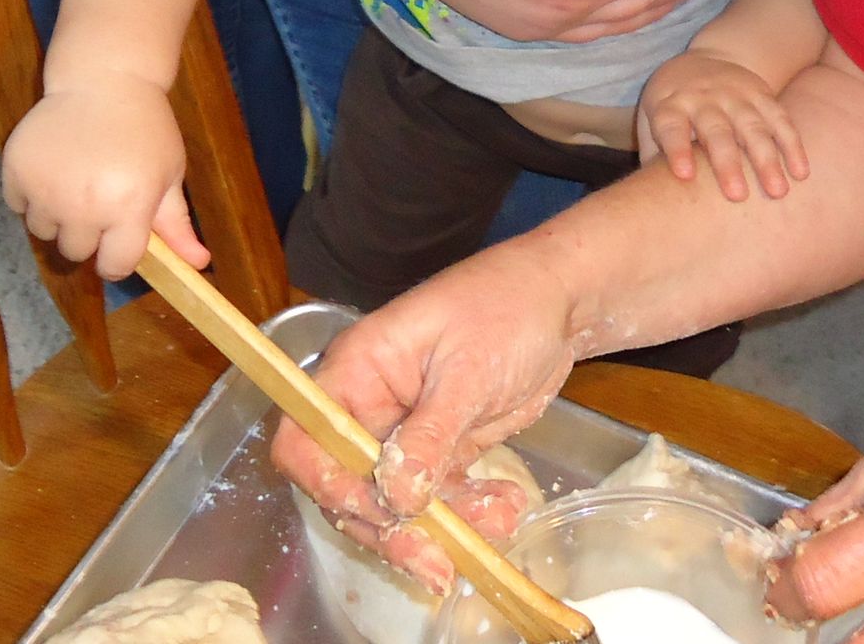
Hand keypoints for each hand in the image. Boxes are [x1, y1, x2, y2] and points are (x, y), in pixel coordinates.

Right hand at [0, 72, 206, 277]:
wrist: (104, 79)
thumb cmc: (145, 129)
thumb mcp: (169, 174)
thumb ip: (177, 225)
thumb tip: (199, 264)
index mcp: (128, 208)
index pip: (115, 266)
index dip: (119, 257)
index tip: (119, 238)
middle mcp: (84, 205)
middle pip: (75, 252)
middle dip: (88, 233)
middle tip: (97, 196)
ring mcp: (46, 189)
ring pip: (43, 231)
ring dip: (57, 214)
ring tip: (74, 178)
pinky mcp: (16, 170)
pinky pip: (18, 205)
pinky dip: (31, 194)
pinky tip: (53, 167)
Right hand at [272, 248, 583, 591]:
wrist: (558, 303)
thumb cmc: (505, 307)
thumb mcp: (469, 370)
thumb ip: (430, 433)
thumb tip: (394, 494)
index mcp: (358, 370)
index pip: (306, 438)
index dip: (325, 482)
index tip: (372, 511)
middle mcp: (370, 407)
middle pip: (348, 487)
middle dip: (390, 528)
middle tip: (438, 561)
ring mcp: (406, 433)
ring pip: (396, 505)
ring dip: (442, 528)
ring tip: (498, 519)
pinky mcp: (441, 453)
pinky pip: (438, 501)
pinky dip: (469, 516)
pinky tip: (506, 508)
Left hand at [638, 54, 810, 199]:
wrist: (705, 60)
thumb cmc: (672, 105)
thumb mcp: (652, 120)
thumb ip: (653, 155)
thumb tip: (651, 201)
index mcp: (670, 105)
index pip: (672, 127)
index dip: (678, 149)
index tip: (685, 175)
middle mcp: (703, 98)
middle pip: (716, 130)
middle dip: (728, 163)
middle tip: (737, 197)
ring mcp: (735, 95)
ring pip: (753, 126)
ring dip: (766, 159)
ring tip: (777, 192)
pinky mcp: (762, 94)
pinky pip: (781, 119)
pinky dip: (792, 145)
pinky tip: (801, 173)